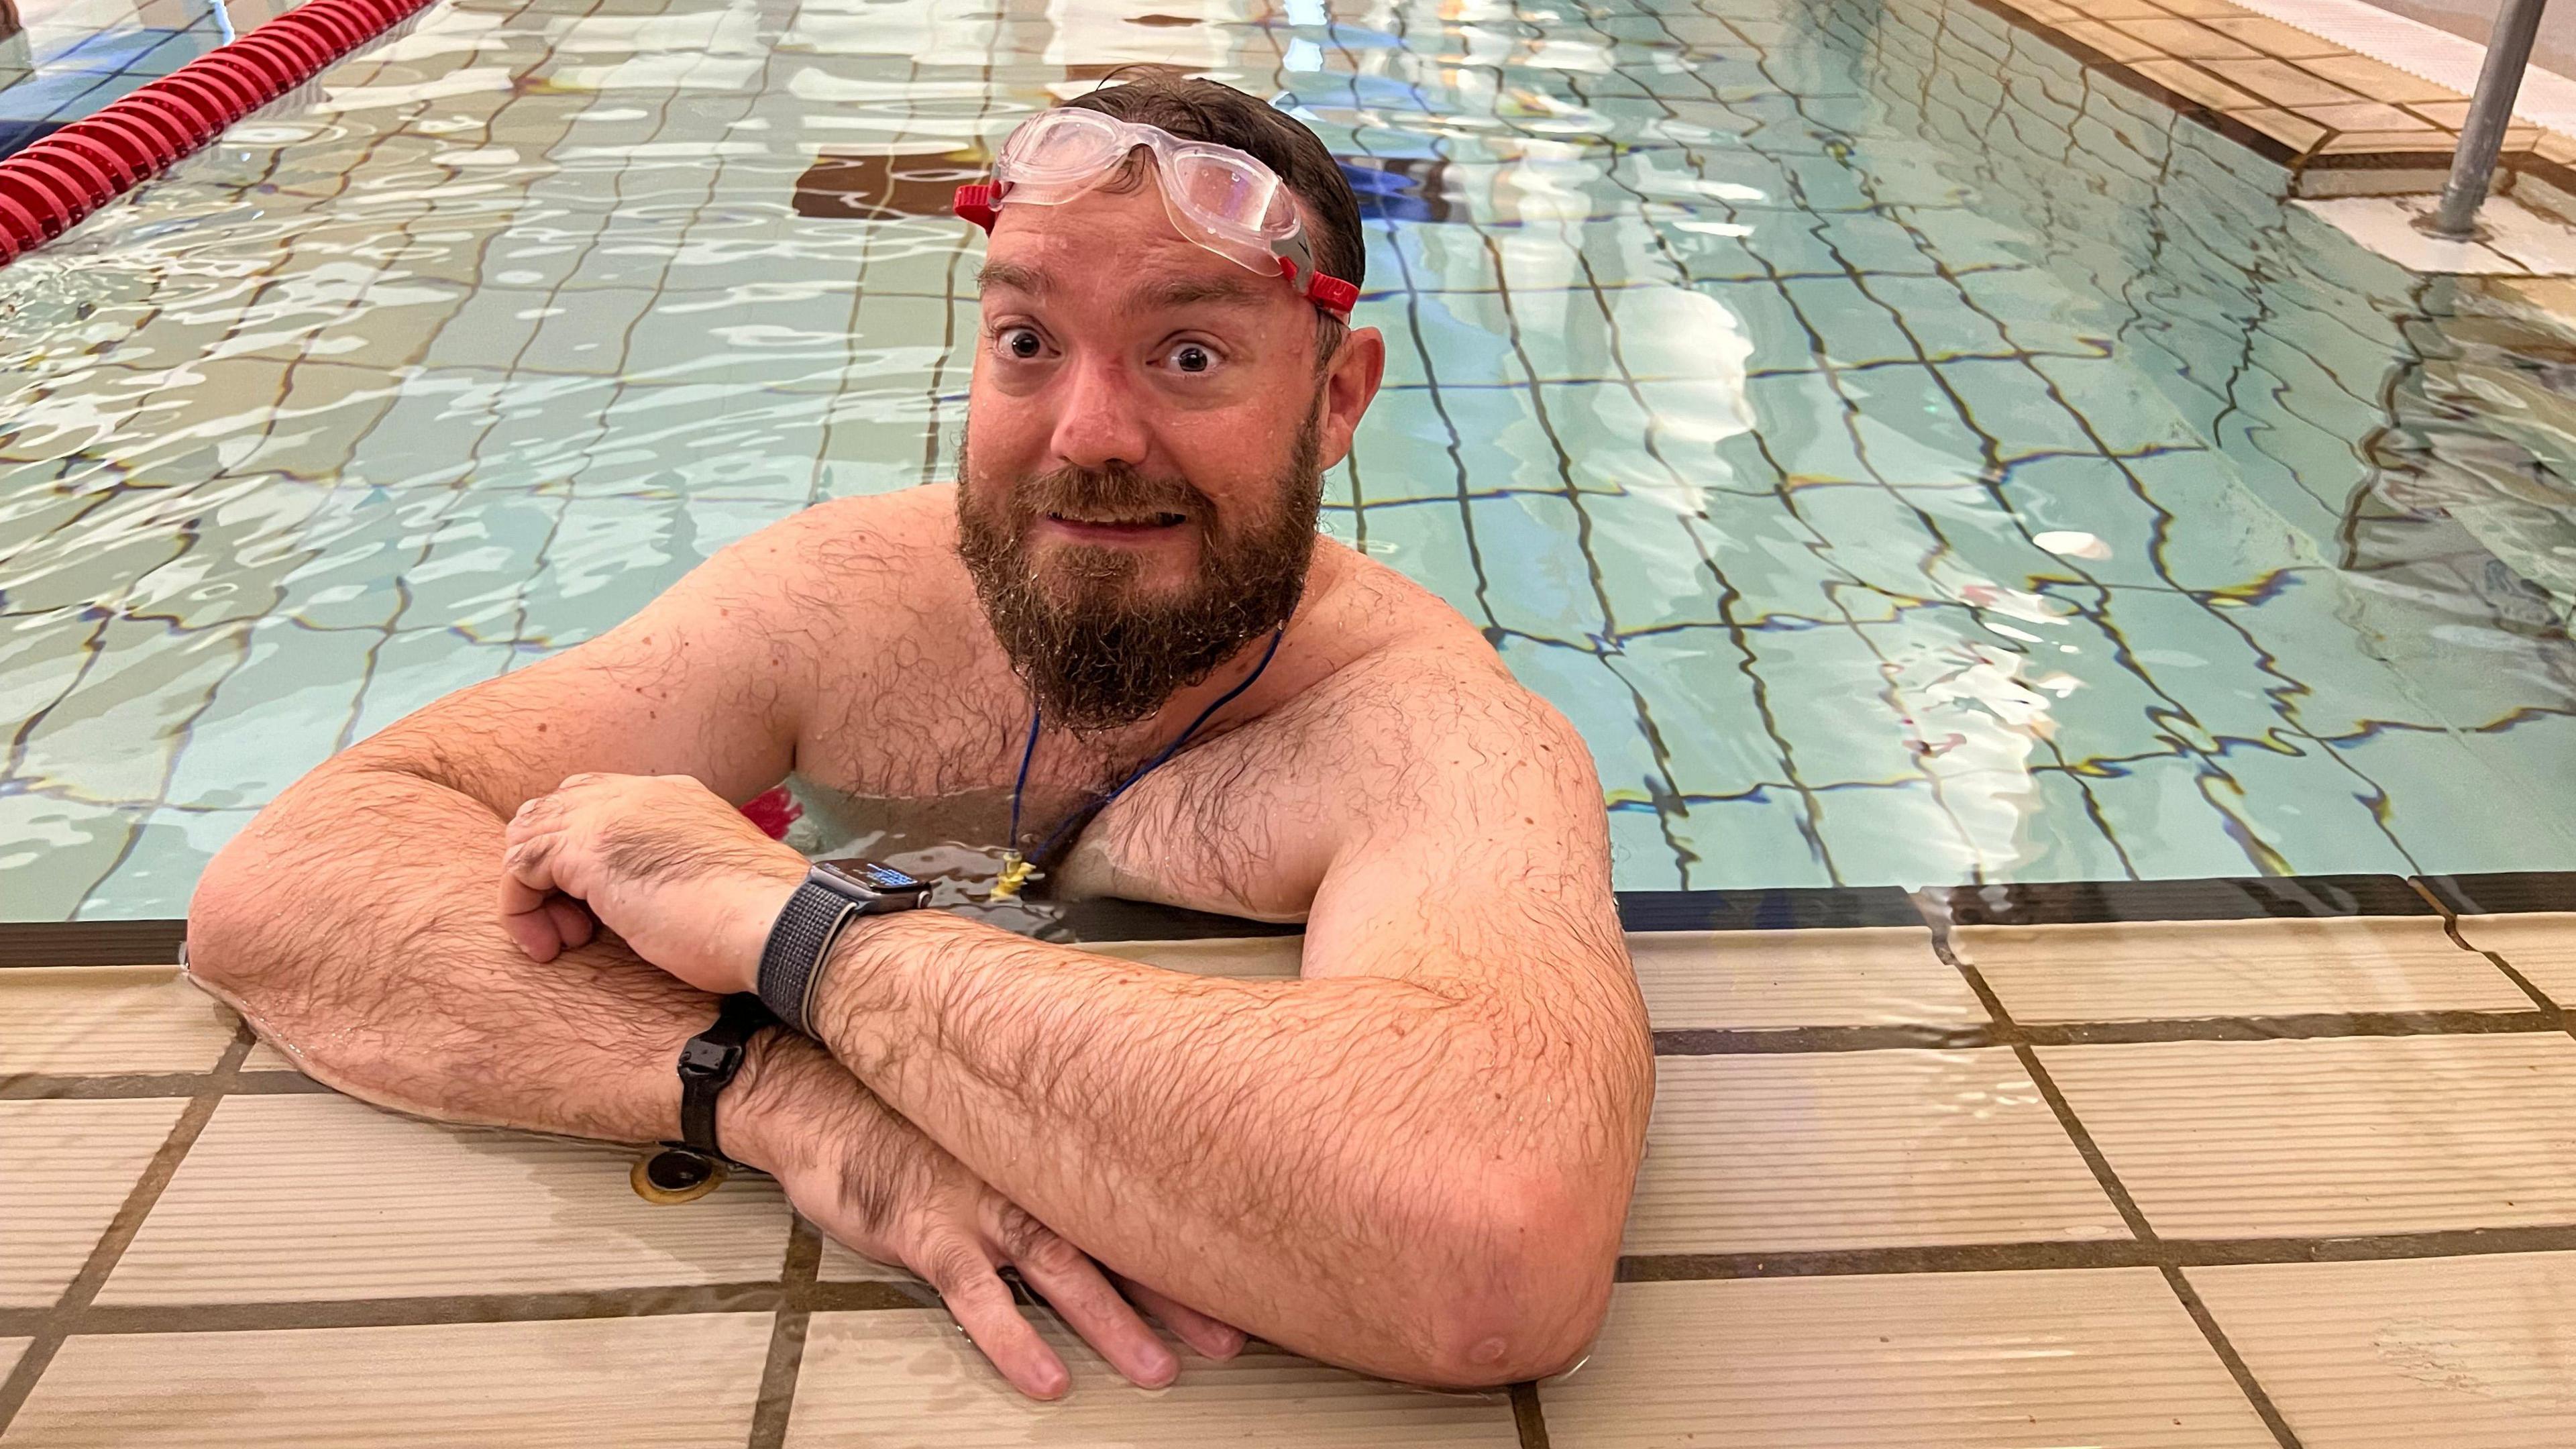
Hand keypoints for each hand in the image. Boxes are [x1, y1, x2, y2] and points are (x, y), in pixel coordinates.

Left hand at [498, 772, 803, 992]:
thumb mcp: (711, 882)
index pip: (597, 803)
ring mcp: (611, 816)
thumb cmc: (758, 923)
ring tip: (564, 942)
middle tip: (579, 930)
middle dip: (551, 871)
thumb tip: (649, 903)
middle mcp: (639, 794)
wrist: (779, 923)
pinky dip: (520, 911)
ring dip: (533, 894)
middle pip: (555, 810)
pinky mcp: (588, 849)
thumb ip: (671, 872)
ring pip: (528, 835)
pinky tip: (549, 948)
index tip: (600, 915)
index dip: (581, 857)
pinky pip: (518, 867)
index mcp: (674, 798)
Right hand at [735, 1037, 1245, 1397]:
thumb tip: (1119, 1152)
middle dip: (1177, 1293)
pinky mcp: (928, 1231)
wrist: (822, 1092)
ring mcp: (979, 1204)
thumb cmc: (911, 1110)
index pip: (1137, 1196)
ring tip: (1156, 1368)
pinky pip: (976, 1295)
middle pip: (1116, 1238)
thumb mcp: (994, 1114)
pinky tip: (1044, 1376)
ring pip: (1061, 1269)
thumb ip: (1052, 1137)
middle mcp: (1027, 1176)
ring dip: (1112, 1322)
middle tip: (1229, 1338)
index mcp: (1050, 1150)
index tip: (1248, 1269)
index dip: (1194, 1237)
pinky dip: (1011, 1338)